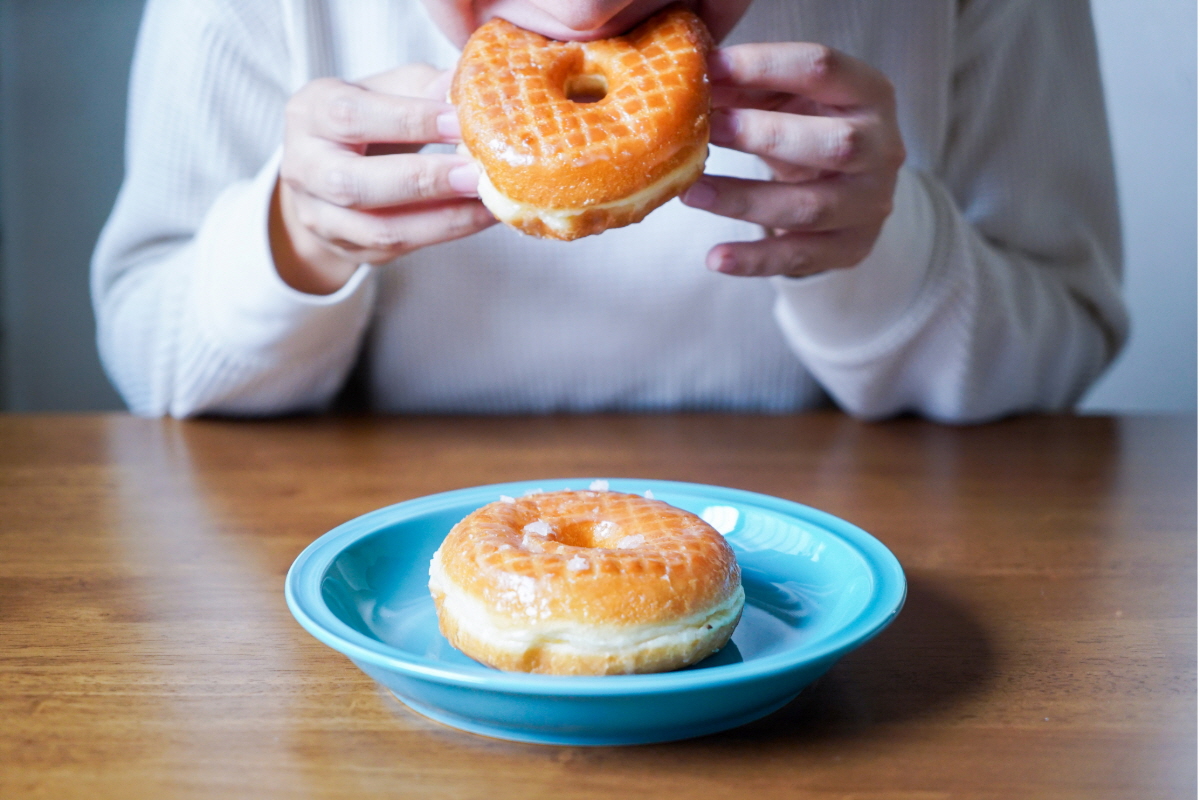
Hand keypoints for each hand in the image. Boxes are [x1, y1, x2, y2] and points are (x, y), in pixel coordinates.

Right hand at [271, 64, 494, 293]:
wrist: (329, 170)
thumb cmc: (366, 119)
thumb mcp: (384, 90)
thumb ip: (420, 87)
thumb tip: (461, 84)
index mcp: (310, 113)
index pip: (352, 117)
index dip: (409, 121)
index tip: (460, 123)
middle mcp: (304, 168)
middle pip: (355, 184)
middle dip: (422, 180)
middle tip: (475, 174)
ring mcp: (320, 216)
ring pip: (379, 229)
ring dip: (441, 219)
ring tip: (487, 202)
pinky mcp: (348, 248)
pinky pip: (398, 249)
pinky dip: (443, 234)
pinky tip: (477, 217)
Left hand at [681, 43, 905, 277]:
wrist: (851, 187)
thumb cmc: (809, 128)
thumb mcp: (785, 98)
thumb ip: (745, 86)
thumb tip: (691, 80)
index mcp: (869, 93)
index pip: (820, 68)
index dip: (763, 66)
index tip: (709, 69)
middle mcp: (882, 147)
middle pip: (833, 143)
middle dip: (762, 135)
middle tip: (706, 130)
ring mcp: (871, 202)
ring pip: (810, 207)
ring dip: (744, 200)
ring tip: (692, 192)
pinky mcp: (852, 247)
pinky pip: (800, 257)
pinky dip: (755, 260)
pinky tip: (715, 258)